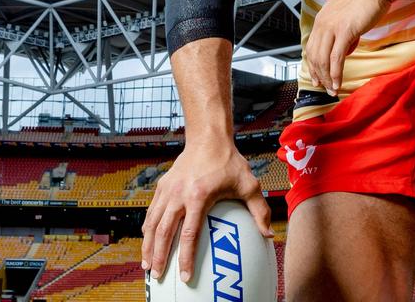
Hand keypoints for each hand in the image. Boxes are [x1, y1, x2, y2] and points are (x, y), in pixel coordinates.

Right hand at [140, 140, 271, 282]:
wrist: (208, 138)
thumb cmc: (230, 162)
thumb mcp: (249, 184)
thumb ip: (259, 211)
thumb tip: (268, 235)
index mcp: (198, 196)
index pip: (189, 234)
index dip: (185, 258)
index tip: (185, 276)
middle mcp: (179, 194)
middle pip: (164, 232)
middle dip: (159, 256)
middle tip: (158, 275)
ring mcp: (168, 190)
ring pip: (152, 222)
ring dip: (148, 245)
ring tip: (147, 265)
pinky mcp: (162, 186)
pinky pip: (151, 211)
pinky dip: (148, 228)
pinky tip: (148, 241)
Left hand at [303, 0, 391, 95]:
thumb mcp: (348, 15)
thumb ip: (344, 30)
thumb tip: (346, 47)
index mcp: (322, 18)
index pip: (311, 46)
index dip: (312, 64)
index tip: (317, 77)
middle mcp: (323, 22)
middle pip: (314, 55)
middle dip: (318, 75)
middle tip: (324, 87)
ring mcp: (332, 27)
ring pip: (323, 59)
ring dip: (327, 78)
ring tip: (332, 89)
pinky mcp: (345, 31)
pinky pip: (336, 58)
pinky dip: (336, 73)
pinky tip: (338, 82)